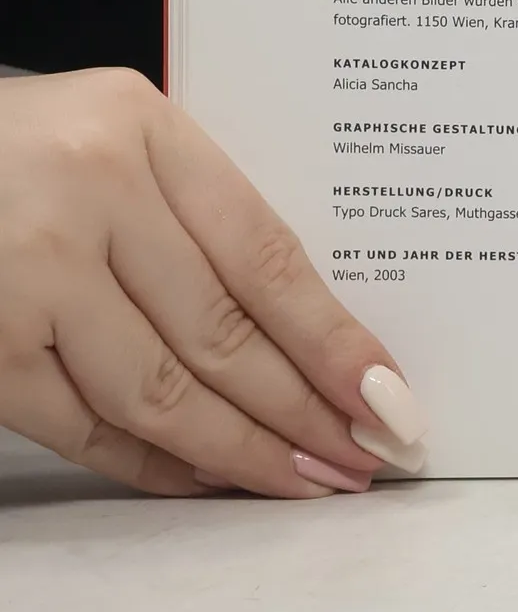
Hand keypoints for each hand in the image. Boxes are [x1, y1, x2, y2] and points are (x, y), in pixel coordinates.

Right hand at [0, 70, 425, 494]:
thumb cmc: (21, 145)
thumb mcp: (117, 137)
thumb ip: (198, 208)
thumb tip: (315, 328)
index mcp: (141, 129)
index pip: (264, 256)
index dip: (332, 339)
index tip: (387, 395)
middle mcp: (86, 194)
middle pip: (221, 332)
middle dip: (304, 411)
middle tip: (362, 458)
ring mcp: (24, 274)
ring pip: (158, 392)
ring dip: (241, 452)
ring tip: (304, 482)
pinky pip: (81, 427)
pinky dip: (152, 464)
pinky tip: (208, 479)